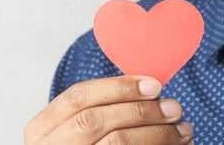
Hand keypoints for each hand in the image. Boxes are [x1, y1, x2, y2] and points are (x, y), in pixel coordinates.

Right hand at [25, 76, 193, 144]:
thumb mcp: (78, 128)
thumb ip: (103, 108)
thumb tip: (149, 89)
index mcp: (42, 128)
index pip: (79, 96)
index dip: (118, 87)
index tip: (154, 85)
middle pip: (96, 119)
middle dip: (140, 110)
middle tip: (174, 108)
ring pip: (115, 142)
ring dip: (156, 133)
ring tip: (182, 129)